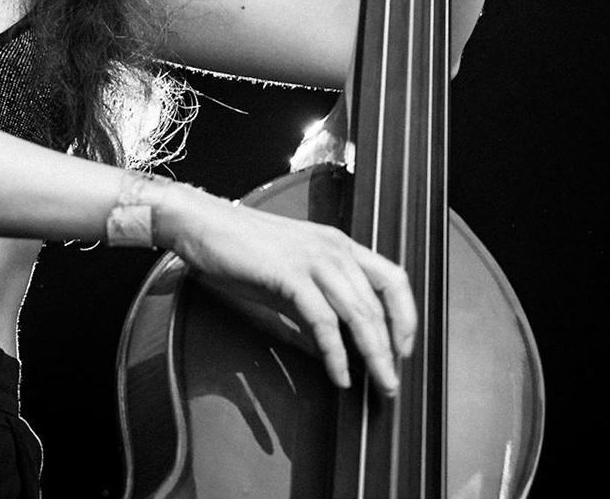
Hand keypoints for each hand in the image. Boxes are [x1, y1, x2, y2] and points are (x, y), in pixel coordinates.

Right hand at [158, 185, 416, 394]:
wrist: (204, 225)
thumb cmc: (243, 250)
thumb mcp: (290, 279)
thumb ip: (315, 307)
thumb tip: (330, 347)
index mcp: (339, 245)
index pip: (392, 278)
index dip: (405, 315)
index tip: (404, 348)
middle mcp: (335, 248)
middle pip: (380, 301)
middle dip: (392, 347)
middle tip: (392, 381)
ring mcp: (314, 259)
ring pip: (359, 312)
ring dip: (373, 354)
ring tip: (378, 383)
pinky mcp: (291, 274)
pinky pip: (323, 320)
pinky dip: (335, 353)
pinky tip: (339, 374)